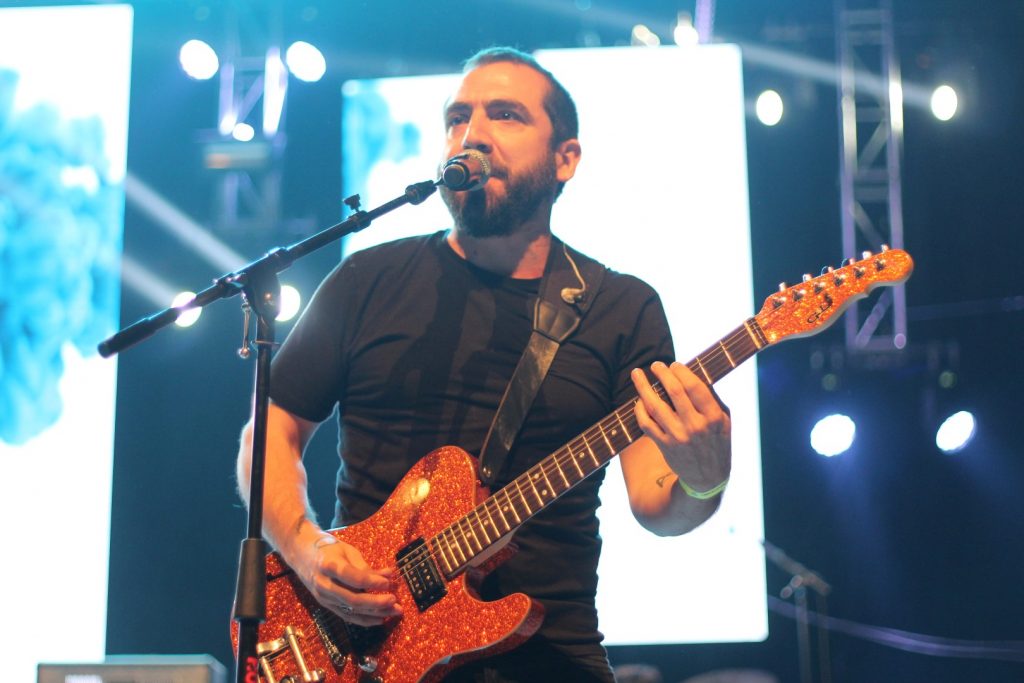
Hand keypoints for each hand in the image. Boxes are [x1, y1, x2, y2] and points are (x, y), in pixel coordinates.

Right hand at [290, 532, 403, 626]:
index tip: (388, 583)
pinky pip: (346, 616)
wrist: (301, 555)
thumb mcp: (346, 551)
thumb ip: (365, 566)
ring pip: (351, 610)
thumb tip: (389, 575)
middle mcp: (324, 584)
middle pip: (352, 598)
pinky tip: (380, 619)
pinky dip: (364, 619)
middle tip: (395, 601)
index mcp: (329, 565)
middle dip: (376, 602)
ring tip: (394, 612)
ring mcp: (324, 597)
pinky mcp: (326, 605)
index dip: (371, 582)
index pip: (352, 577)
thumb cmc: (328, 548)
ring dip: (375, 614)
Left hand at [631, 361, 731, 494]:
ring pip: (655, 406)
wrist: (708, 478)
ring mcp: (678, 437)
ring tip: (636, 374)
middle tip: (655, 365)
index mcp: (714, 417)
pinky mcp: (665, 446)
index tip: (674, 365)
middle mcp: (696, 426)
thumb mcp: (725, 420)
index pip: (694, 387)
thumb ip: (712, 398)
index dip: (681, 371)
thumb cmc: (717, 442)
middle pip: (674, 392)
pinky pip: (646, 424)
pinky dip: (639, 410)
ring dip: (642, 387)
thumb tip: (693, 373)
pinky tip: (638, 400)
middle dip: (661, 373)